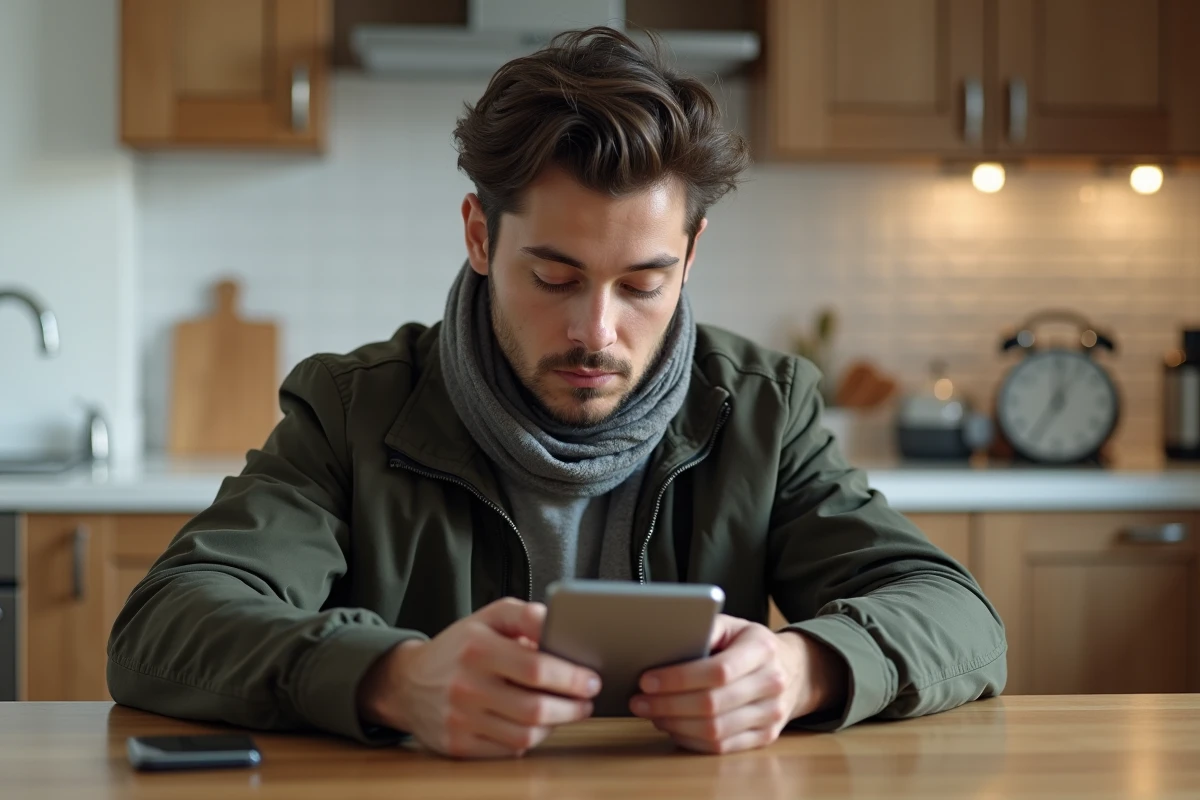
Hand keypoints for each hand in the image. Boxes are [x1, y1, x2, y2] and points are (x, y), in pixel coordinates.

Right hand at [356, 598, 600, 758]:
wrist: (407, 683)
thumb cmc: (458, 647)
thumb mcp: (487, 617)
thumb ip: (524, 615)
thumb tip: (558, 624)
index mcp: (477, 648)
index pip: (536, 668)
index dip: (571, 678)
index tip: (591, 679)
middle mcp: (467, 686)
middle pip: (535, 708)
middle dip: (572, 707)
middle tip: (587, 701)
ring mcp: (460, 719)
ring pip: (525, 734)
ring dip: (555, 725)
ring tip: (566, 712)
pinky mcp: (457, 745)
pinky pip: (507, 751)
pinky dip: (529, 739)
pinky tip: (537, 726)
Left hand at [630, 615, 846, 753]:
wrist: (793, 669)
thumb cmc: (750, 644)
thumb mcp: (732, 625)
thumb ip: (703, 628)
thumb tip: (662, 639)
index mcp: (762, 649)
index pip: (718, 670)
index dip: (679, 678)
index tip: (647, 680)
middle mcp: (772, 683)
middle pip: (713, 704)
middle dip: (668, 704)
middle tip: (638, 700)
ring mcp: (772, 715)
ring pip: (715, 730)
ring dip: (675, 725)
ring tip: (651, 713)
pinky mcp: (765, 738)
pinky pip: (722, 747)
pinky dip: (690, 740)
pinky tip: (672, 727)